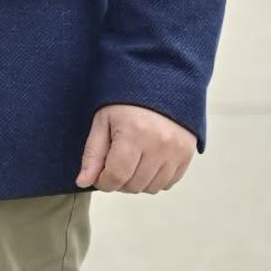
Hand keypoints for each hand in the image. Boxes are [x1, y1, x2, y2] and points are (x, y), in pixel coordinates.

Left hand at [77, 104, 196, 193]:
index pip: (116, 176)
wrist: (160, 83)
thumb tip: (82, 182)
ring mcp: (176, 150)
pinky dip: (155, 179)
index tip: (99, 176)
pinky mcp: (187, 154)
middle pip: (134, 185)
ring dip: (137, 182)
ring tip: (131, 162)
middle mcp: (159, 144)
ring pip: (151, 188)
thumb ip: (93, 154)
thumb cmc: (126, 101)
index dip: (103, 182)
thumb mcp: (103, 121)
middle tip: (114, 164)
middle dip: (119, 181)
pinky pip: (169, 183)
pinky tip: (147, 162)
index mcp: (134, 133)